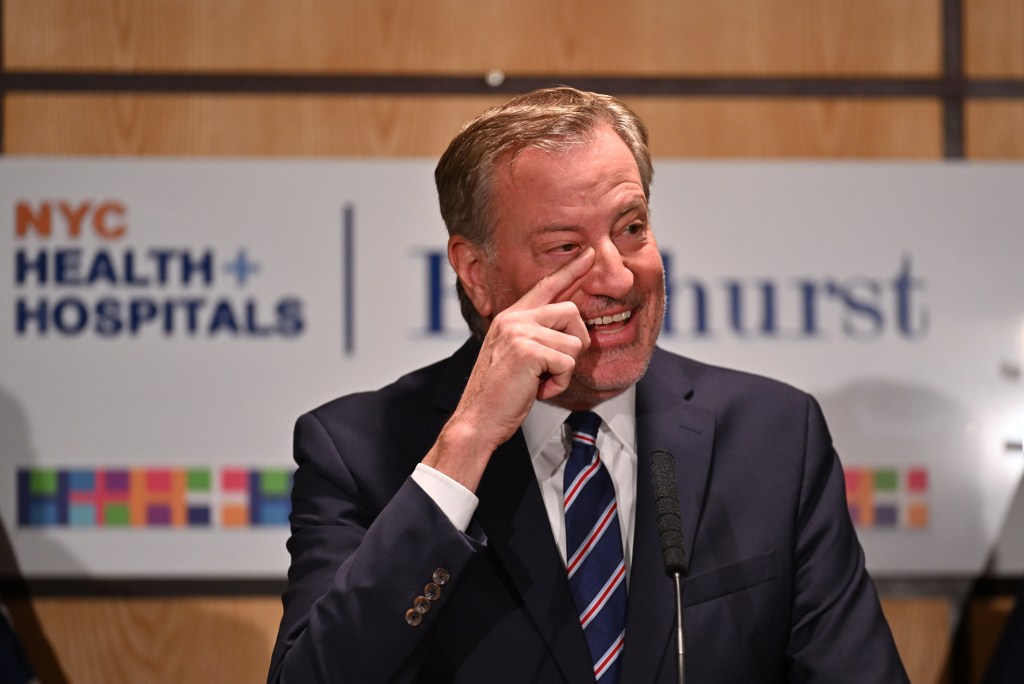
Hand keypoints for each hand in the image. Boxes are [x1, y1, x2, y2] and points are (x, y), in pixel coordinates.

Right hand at [423, 248, 594, 490]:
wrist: (478, 419)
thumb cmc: (499, 395)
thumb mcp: (517, 357)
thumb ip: (536, 338)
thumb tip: (570, 328)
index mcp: (510, 318)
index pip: (545, 286)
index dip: (570, 270)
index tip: (588, 255)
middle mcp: (513, 319)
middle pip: (571, 311)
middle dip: (575, 343)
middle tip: (555, 368)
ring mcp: (519, 332)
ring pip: (574, 342)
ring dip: (564, 370)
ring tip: (540, 381)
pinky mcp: (527, 350)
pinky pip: (567, 362)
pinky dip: (559, 382)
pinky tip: (538, 389)